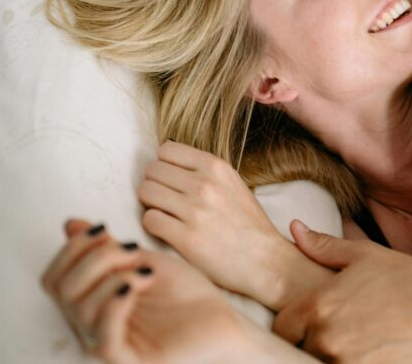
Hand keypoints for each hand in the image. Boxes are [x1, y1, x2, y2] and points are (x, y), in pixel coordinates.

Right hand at [41, 219, 253, 363]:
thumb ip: (106, 248)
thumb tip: (70, 224)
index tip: (106, 230)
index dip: (72, 249)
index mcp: (91, 304)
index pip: (54, 278)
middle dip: (92, 258)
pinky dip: (115, 304)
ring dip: (112, 277)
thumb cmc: (186, 294)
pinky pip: (104, 339)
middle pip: (61, 290)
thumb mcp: (142, 261)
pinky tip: (135, 285)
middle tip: (131, 250)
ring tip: (145, 271)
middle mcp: (91, 328)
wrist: (222, 319)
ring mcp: (108, 347)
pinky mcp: (129, 363)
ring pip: (79, 310)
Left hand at [137, 141, 295, 305]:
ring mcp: (195, 210)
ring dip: (151, 204)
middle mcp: (205, 184)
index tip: (170, 180)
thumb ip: (204, 171)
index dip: (164, 165)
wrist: (266, 260)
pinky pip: (149, 220)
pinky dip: (153, 226)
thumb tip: (169, 162)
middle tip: (165, 201)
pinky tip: (167, 231)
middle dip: (155, 185)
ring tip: (165, 215)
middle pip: (152, 170)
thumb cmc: (247, 224)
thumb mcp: (232, 184)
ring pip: (146, 192)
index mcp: (216, 167)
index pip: (166, 150)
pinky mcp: (186, 238)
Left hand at [274, 221, 411, 362]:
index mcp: (320, 306)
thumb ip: (324, 246)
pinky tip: (371, 353)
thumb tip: (294, 228)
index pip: (282, 328)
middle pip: (299, 349)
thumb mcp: (364, 255)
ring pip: (320, 363)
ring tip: (357, 341)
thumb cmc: (408, 278)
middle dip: (312, 341)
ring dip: (331, 356)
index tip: (308, 322)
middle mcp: (328, 339)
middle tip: (338, 331)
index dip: (293, 325)